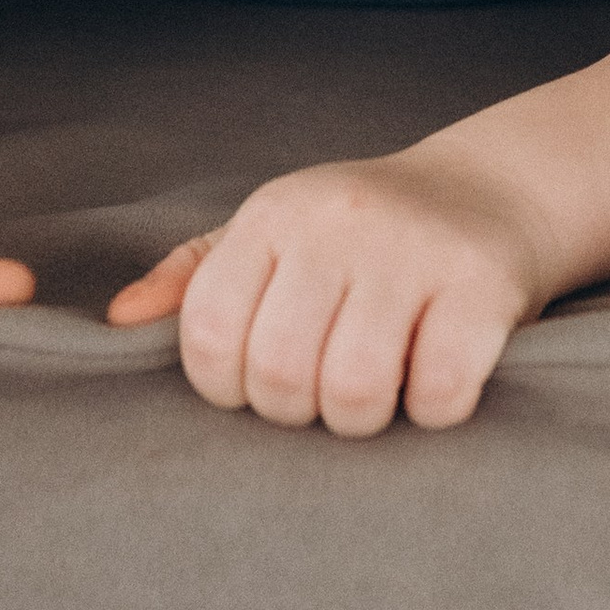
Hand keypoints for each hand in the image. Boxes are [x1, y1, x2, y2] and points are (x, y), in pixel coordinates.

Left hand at [106, 143, 545, 434]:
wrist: (492, 190)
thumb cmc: (362, 234)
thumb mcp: (276, 234)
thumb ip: (194, 276)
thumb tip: (118, 320)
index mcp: (275, 213)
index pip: (212, 332)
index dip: (228, 387)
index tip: (262, 382)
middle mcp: (340, 221)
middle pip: (281, 371)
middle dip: (298, 410)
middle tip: (324, 393)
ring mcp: (414, 250)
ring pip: (355, 390)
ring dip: (362, 419)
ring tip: (376, 393)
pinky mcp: (482, 284)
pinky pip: (440, 393)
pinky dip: (434, 412)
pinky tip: (434, 384)